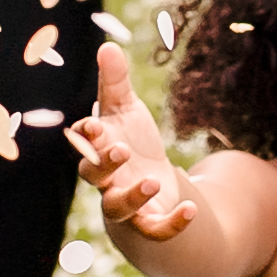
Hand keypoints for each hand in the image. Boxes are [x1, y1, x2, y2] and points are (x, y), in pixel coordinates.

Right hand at [66, 43, 195, 238]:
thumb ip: (114, 82)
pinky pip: (154, 229)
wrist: (148, 182)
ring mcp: (125, 203)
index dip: (88, 136)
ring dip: (132, 196)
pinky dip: (171, 223)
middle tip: (121, 149)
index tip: (94, 126)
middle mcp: (106, 179)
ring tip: (153, 181)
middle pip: (94, 176)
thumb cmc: (131, 139)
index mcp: (98, 149)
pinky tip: (192, 209)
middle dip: (105, 164)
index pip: (84, 143)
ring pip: (117, 207)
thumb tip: (107, 46)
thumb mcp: (124, 108)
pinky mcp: (147, 222)